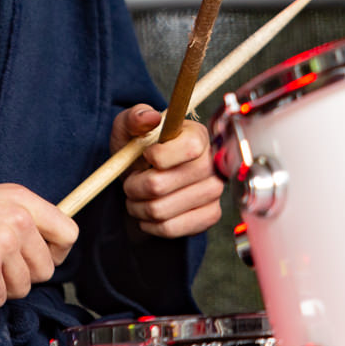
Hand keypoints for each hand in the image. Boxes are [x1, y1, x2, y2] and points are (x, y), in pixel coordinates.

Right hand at [0, 181, 78, 311]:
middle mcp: (18, 217)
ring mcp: (3, 240)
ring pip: (24, 287)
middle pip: (47, 268)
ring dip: (2, 291)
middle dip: (23, 279)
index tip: (35, 261)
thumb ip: (17, 219)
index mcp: (22, 199)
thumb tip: (36, 250)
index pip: (69, 233)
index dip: (55, 255)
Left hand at [110, 104, 224, 238]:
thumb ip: (135, 118)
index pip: (187, 148)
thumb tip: (150, 117)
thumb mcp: (130, 129)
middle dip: (134, 186)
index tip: (144, 155)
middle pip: (161, 184)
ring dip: (138, 207)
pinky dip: (150, 224)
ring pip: (160, 209)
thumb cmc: (140, 150)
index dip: (157, 156)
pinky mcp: (209, 215)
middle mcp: (212, 164)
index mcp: (197, 136)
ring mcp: (213, 191)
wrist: (147, 179)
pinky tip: (147, 214)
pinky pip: (170, 228)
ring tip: (136, 197)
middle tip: (130, 182)